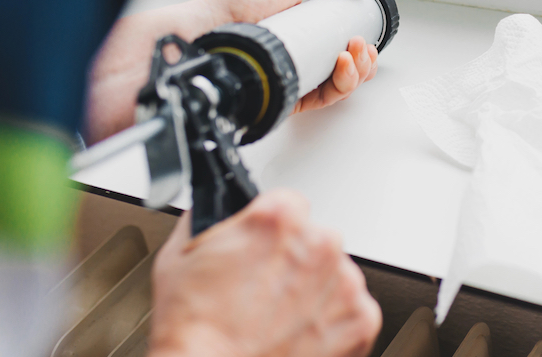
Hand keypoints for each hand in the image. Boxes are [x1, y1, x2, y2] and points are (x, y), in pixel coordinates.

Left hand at [86, 0, 379, 143]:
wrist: (207, 33)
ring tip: (352, 54)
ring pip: (341, 82)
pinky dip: (342, 85)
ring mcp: (294, 75)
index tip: (365, 30)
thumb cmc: (236, 4)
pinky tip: (343, 66)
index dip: (359, 35)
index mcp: (302, 23)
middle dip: (364, 56)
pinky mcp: (287, 97)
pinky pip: (325, 99)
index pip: (341, 35)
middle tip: (359, 45)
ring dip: (358, 70)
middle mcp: (300, 51)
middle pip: (347, 62)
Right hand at [148, 189, 380, 356]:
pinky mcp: (361, 320)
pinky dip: (332, 325)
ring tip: (279, 320)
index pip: (288, 204)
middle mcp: (320, 244)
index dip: (270, 231)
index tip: (263, 250)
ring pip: (334, 276)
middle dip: (295, 262)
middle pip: (315, 240)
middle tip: (264, 293)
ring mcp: (344, 283)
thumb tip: (217, 205)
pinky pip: (352, 312)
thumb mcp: (180, 256)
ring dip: (314, 292)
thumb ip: (210, 219)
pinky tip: (299, 336)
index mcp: (280, 219)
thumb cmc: (194, 332)